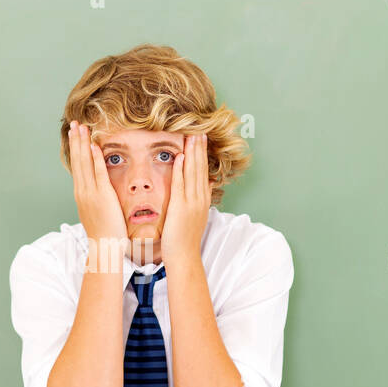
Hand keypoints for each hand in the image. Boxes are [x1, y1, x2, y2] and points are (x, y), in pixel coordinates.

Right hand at [68, 120, 128, 254]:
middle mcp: (82, 190)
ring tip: (81, 127)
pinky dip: (96, 158)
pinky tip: (95, 145)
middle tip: (74, 123)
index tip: (75, 134)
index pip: (77, 166)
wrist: (104, 246)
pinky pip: (98, 173)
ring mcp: (90, 193)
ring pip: (85, 163)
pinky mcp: (102, 195)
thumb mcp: (96, 211)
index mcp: (81, 193)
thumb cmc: (104, 232)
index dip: (75, 149)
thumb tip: (97, 189)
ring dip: (83, 143)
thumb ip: (96, 197)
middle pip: (77, 160)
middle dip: (76, 140)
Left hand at [159, 133, 210, 266]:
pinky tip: (180, 157)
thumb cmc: (185, 238)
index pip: (204, 172)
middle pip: (200, 168)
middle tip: (200, 130)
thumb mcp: (196, 215)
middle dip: (200, 149)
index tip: (202, 139)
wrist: (184, 256)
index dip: (203, 155)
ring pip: (192, 173)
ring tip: (192, 136)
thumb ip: (201, 198)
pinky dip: (180, 170)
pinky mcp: (180, 207)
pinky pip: (180, 184)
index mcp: (203, 200)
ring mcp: (191, 202)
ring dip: (192, 153)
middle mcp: (200, 198)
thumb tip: (207, 183)